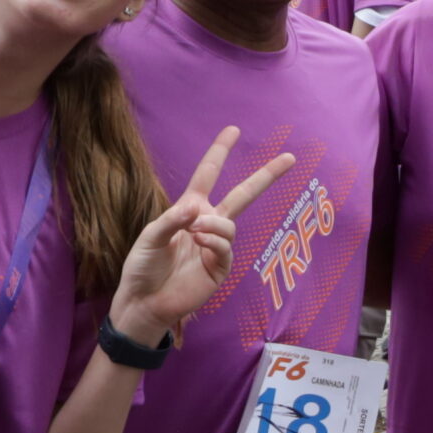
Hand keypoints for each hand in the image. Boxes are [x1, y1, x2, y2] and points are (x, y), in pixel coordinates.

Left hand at [108, 128, 295, 340]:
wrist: (144, 302)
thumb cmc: (143, 267)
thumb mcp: (149, 238)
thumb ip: (171, 220)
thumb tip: (197, 208)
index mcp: (189, 209)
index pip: (208, 175)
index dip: (220, 152)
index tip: (234, 130)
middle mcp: (206, 223)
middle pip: (242, 195)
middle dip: (265, 176)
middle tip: (290, 158)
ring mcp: (216, 246)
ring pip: (230, 225)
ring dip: (214, 224)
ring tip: (194, 232)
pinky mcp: (220, 268)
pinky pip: (226, 247)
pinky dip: (214, 241)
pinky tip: (199, 242)